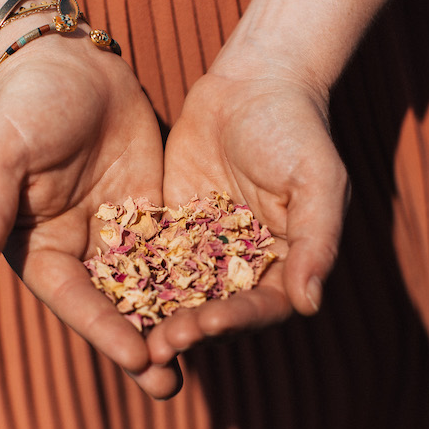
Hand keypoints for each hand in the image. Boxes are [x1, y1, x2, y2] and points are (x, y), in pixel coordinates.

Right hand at [0, 36, 179, 398]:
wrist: (70, 62)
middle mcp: (80, 254)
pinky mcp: (152, 216)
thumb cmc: (25, 107)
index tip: (136, 359)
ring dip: (172, 325)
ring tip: (201, 360)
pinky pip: (175, 253)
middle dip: (140, 348)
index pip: (75, 301)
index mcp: (41, 252)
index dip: (104, 331)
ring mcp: (119, 237)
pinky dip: (195, 280)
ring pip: (149, 291)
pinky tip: (224, 304)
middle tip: (170, 387)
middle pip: (114, 310)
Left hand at [148, 65, 349, 363]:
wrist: (252, 84)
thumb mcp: (317, 181)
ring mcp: (204, 251)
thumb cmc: (296, 130)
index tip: (210, 324)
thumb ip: (318, 241)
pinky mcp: (171, 230)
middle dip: (191, 330)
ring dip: (159, 318)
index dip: (238, 321)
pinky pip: (150, 260)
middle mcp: (243, 268)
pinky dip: (134, 279)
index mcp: (285, 266)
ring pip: (180, 295)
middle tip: (162, 344)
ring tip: (135, 333)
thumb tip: (309, 305)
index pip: (261, 307)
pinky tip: (110, 294)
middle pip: (217, 312)